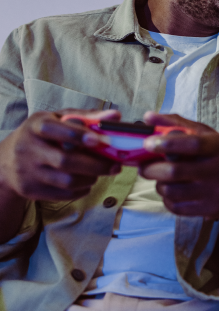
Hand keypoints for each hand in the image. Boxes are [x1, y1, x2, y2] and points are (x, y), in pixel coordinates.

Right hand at [0, 109, 121, 201]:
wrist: (8, 160)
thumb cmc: (44, 134)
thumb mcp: (59, 119)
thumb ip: (87, 117)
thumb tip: (115, 115)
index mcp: (36, 126)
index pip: (55, 130)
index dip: (78, 135)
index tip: (99, 140)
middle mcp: (28, 148)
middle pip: (65, 161)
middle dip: (96, 165)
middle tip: (115, 166)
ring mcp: (28, 172)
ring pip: (67, 181)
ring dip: (91, 178)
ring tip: (99, 172)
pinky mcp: (31, 190)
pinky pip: (64, 195)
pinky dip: (82, 190)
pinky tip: (87, 182)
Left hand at [139, 112, 218, 218]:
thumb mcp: (208, 135)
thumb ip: (178, 124)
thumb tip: (148, 117)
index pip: (192, 144)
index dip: (167, 143)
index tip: (148, 143)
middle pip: (175, 171)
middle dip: (151, 169)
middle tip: (144, 166)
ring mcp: (215, 192)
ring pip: (171, 191)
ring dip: (158, 184)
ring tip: (161, 179)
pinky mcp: (210, 209)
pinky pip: (176, 207)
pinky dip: (167, 199)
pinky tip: (172, 191)